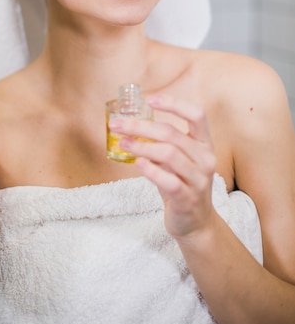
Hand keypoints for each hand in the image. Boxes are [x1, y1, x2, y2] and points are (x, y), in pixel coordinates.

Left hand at [110, 94, 216, 239]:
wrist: (195, 223)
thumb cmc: (182, 184)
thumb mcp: (177, 159)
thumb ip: (162, 142)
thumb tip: (131, 124)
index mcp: (204, 143)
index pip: (197, 114)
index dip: (173, 103)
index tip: (149, 99)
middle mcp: (205, 158)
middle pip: (171, 133)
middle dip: (140, 126)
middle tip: (118, 125)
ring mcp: (199, 179)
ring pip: (168, 154)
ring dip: (141, 146)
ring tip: (123, 143)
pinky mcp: (188, 199)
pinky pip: (169, 181)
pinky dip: (151, 170)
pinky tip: (137, 164)